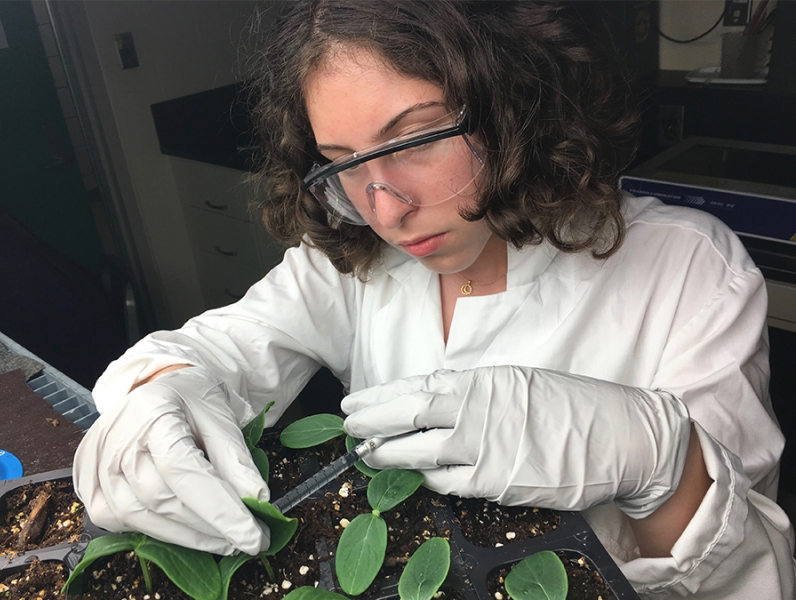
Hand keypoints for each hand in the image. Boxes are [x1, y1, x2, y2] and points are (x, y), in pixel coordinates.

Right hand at [73, 367, 270, 554]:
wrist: (156, 389)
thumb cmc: (191, 400)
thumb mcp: (221, 417)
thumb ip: (237, 460)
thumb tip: (258, 502)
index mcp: (151, 412)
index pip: (183, 470)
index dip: (219, 510)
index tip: (254, 538)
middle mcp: (115, 438)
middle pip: (160, 498)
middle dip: (209, 527)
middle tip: (248, 540)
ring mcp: (95, 461)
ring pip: (138, 516)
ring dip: (185, 537)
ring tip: (222, 541)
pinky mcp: (87, 482)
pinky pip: (117, 520)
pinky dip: (155, 531)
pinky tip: (185, 531)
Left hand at [342, 366, 690, 518]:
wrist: (620, 436)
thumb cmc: (570, 406)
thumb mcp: (518, 384)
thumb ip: (475, 393)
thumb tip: (433, 403)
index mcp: (482, 382)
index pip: (417, 386)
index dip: (380, 396)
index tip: (354, 400)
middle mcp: (478, 410)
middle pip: (409, 415)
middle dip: (372, 421)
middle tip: (347, 425)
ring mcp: (487, 447)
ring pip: (421, 451)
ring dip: (388, 453)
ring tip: (366, 452)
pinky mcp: (499, 482)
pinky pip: (450, 482)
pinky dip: (428, 478)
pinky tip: (414, 475)